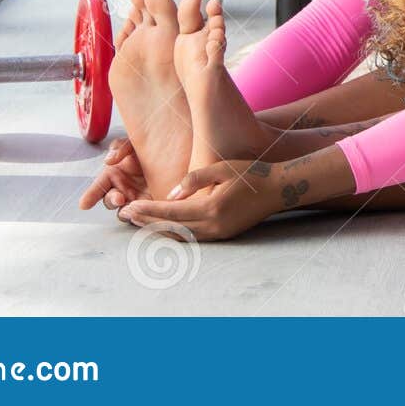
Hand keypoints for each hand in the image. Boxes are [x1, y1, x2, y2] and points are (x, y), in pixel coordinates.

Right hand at [79, 138, 147, 215]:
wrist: (174, 156)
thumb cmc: (150, 148)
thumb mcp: (134, 142)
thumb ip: (121, 147)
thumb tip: (109, 160)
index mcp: (114, 174)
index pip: (98, 186)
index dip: (90, 196)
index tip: (84, 204)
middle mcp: (122, 189)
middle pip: (110, 201)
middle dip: (112, 201)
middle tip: (119, 198)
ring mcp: (136, 200)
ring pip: (125, 212)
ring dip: (126, 211)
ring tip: (132, 207)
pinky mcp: (151, 207)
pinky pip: (144, 216)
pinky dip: (143, 216)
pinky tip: (147, 213)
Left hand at [119, 159, 282, 241]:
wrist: (279, 189)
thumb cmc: (252, 173)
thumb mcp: (223, 167)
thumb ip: (195, 179)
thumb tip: (170, 194)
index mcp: (211, 207)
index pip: (170, 213)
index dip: (147, 210)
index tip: (128, 207)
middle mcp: (213, 225)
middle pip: (171, 228)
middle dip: (146, 221)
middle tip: (125, 215)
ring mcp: (219, 233)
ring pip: (180, 236)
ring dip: (158, 229)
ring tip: (139, 221)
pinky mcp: (224, 234)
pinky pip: (192, 237)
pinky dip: (174, 232)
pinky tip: (165, 226)